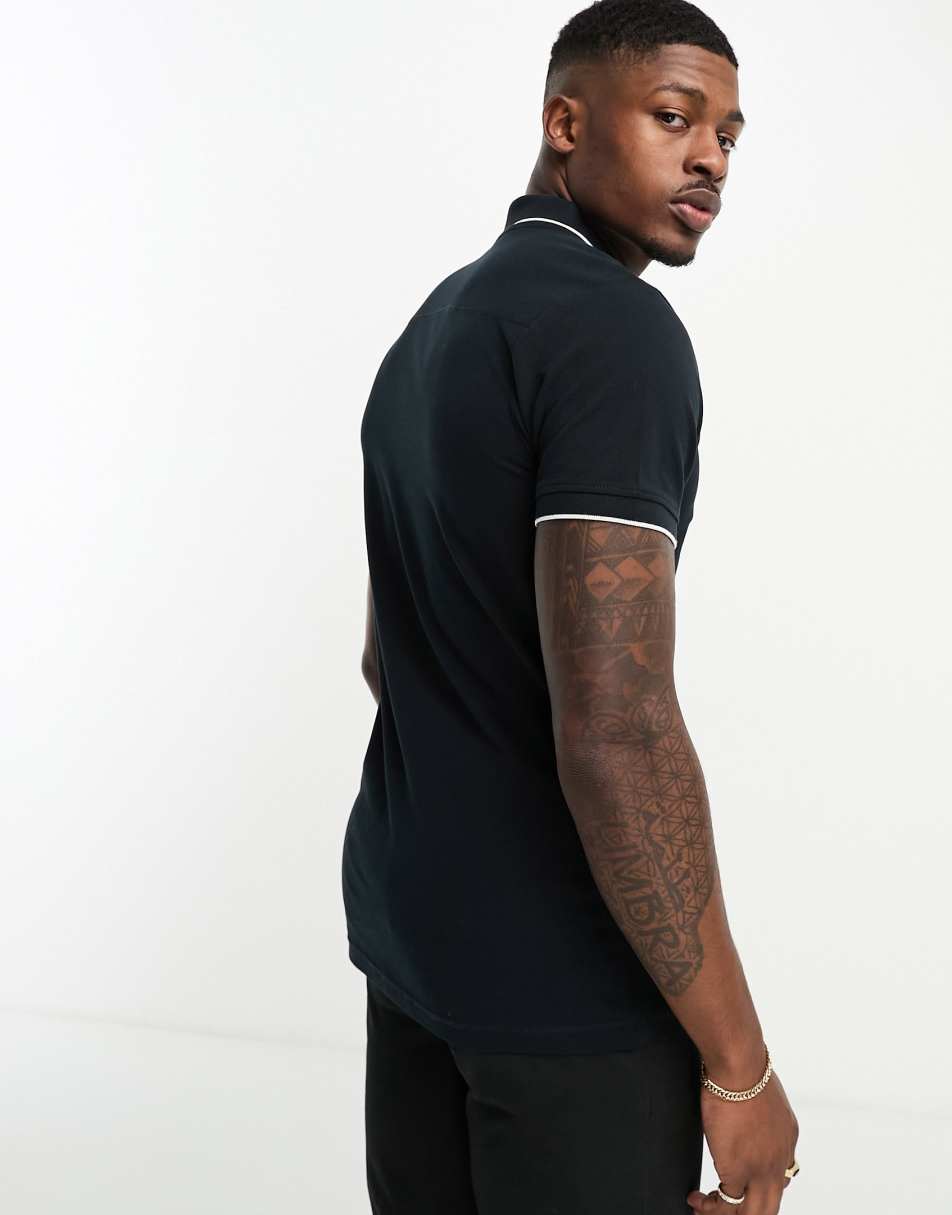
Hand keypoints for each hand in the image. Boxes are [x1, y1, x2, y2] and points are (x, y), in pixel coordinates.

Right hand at [686, 1064, 798, 1213]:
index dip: (762, 1185)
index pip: (783, 1176)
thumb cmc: (745, 1067)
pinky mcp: (737, 1172)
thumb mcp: (762, 1090)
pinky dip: (709, 1207)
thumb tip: (741, 1098)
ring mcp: (761, 1170)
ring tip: (705, 1208)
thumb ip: (758, 1107)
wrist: (740, 1067)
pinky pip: (726, 1205)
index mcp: (787, 1138)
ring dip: (726, 1214)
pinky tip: (696, 1198)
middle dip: (749, 1212)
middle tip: (726, 1208)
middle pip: (770, 1205)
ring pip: (752, 1213)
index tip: (742, 1183)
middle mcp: (779, 1160)